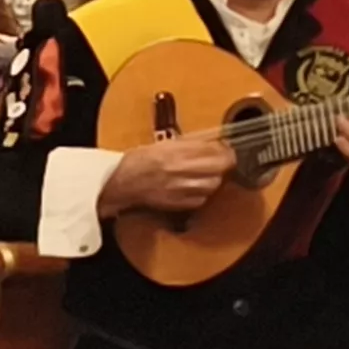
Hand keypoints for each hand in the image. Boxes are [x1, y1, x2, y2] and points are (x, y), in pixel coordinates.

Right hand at [98, 137, 234, 218]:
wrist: (122, 183)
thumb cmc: (139, 161)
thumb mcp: (164, 143)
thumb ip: (190, 145)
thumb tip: (214, 144)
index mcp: (177, 151)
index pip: (215, 150)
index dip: (225, 150)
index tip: (225, 149)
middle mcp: (181, 170)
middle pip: (220, 168)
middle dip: (223, 164)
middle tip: (220, 161)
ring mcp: (181, 189)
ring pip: (214, 184)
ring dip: (214, 179)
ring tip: (205, 175)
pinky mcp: (180, 204)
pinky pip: (202, 199)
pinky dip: (202, 194)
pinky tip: (193, 188)